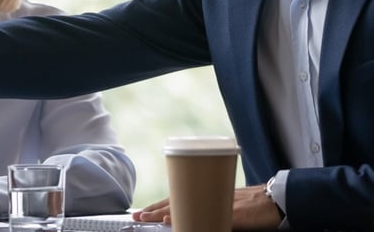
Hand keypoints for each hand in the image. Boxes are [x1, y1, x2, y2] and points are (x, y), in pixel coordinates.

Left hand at [132, 184, 281, 229]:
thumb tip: (194, 215)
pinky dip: (196, 220)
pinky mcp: (235, 214)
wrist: (279, 199)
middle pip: (177, 201)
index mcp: (208, 194)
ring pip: (189, 207)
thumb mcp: (229, 202)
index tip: (143, 211)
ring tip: (149, 218)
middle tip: (137, 216)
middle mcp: (211, 196)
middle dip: (155, 209)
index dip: (159, 205)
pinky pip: (211, 217)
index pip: (179, 198)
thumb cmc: (255, 202)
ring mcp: (221, 204)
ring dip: (167, 213)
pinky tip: (183, 223)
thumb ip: (212, 206)